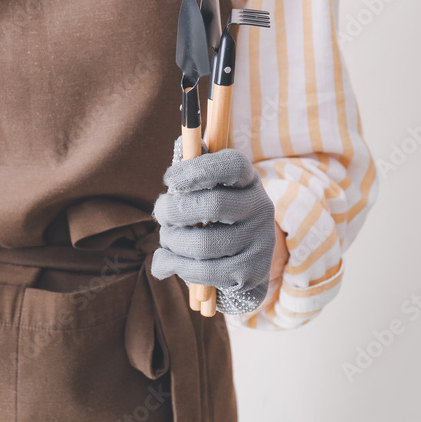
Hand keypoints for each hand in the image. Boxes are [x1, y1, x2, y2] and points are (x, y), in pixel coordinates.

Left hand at [149, 142, 274, 314]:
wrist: (246, 262)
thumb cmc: (216, 218)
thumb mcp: (210, 191)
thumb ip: (193, 174)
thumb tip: (181, 149)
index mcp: (248, 180)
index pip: (231, 165)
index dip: (197, 169)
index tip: (168, 178)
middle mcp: (260, 208)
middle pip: (211, 205)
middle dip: (173, 210)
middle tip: (160, 212)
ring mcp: (259, 242)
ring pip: (203, 244)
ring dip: (172, 241)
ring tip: (166, 238)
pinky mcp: (251, 272)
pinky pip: (205, 272)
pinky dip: (177, 266)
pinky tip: (167, 261)